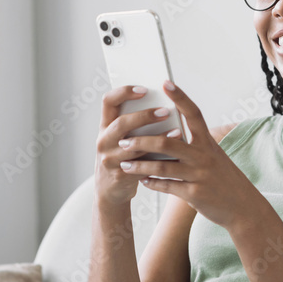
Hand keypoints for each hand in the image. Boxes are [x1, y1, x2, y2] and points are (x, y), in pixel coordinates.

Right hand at [95, 84, 181, 207]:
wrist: (110, 192)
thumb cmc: (123, 158)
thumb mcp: (121, 139)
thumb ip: (135, 124)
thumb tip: (166, 105)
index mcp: (105, 126)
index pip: (108, 101)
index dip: (124, 92)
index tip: (144, 89)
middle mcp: (104, 140)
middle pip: (121, 123)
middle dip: (144, 116)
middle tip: (165, 111)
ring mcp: (110, 159)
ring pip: (133, 146)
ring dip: (157, 138)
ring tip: (178, 131)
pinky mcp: (120, 176)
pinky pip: (141, 166)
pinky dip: (159, 160)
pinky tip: (174, 156)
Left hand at [118, 80, 264, 229]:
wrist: (244, 207)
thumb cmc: (225, 179)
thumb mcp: (215, 157)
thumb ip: (195, 145)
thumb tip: (172, 132)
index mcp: (209, 142)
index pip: (193, 114)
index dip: (180, 97)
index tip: (165, 83)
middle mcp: (204, 156)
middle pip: (167, 142)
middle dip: (142, 141)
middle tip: (123, 141)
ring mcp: (199, 176)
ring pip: (163, 167)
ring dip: (140, 165)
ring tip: (124, 164)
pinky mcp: (194, 194)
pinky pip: (167, 186)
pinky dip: (152, 183)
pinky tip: (142, 181)